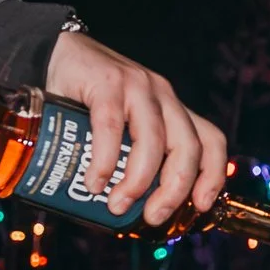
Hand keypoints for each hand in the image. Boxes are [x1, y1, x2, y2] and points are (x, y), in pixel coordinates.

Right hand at [45, 32, 227, 224]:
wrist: (57, 53)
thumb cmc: (89, 100)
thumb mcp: (121, 128)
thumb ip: (129, 157)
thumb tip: (122, 213)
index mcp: (172, 109)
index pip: (210, 140)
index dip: (212, 175)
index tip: (199, 205)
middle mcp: (162, 96)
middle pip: (187, 147)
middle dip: (174, 189)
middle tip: (152, 216)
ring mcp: (137, 86)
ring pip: (153, 141)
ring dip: (137, 181)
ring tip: (116, 204)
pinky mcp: (108, 83)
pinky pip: (112, 127)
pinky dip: (104, 160)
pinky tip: (94, 181)